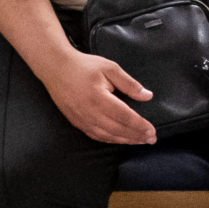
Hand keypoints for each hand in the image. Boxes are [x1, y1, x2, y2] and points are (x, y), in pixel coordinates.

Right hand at [38, 52, 157, 144]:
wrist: (56, 68)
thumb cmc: (84, 66)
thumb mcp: (110, 68)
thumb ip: (129, 83)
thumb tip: (147, 96)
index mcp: (99, 98)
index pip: (125, 117)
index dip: (140, 126)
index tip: (153, 131)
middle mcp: (90, 112)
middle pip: (118, 130)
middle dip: (136, 136)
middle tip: (151, 140)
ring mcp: (82, 120)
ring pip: (107, 136)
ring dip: (125, 140)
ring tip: (139, 141)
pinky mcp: (76, 122)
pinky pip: (96, 136)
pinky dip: (111, 140)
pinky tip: (120, 139)